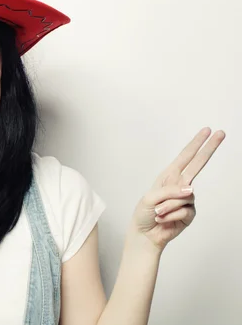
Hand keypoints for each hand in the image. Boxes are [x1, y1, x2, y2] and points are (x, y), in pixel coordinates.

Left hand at [133, 127, 225, 251]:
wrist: (145, 234)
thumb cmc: (143, 213)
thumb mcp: (150, 198)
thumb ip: (170, 192)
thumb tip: (191, 190)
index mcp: (168, 176)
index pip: (185, 157)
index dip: (196, 144)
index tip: (207, 131)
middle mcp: (179, 185)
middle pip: (198, 164)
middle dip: (208, 148)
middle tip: (220, 133)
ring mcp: (186, 199)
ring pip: (183, 197)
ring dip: (167, 207)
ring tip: (158, 212)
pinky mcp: (190, 213)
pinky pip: (184, 211)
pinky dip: (170, 216)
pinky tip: (164, 220)